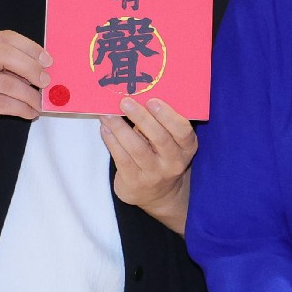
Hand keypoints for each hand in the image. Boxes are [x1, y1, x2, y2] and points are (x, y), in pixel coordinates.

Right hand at [0, 31, 49, 140]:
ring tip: (38, 103)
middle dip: (32, 69)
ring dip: (30, 95)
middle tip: (46, 81)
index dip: (31, 48)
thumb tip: (42, 68)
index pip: (5, 38)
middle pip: (6, 55)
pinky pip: (4, 104)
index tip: (48, 61)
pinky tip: (29, 113)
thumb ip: (3, 63)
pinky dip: (22, 109)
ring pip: (8, 84)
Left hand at [101, 96, 196, 232]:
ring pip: (137, 148)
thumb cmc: (162, 156)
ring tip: (108, 114)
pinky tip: (105, 128)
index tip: (152, 100)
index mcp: (186, 147)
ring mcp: (154, 174)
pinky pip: (121, 158)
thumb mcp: (170, 142)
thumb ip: (161, 124)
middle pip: (159, 138)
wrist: (157, 194)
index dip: (167, 115)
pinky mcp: (135, 182)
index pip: (182, 131)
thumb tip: (138, 97)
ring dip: (120, 128)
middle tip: (125, 102)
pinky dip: (111, 141)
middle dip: (141, 118)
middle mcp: (173, 162)